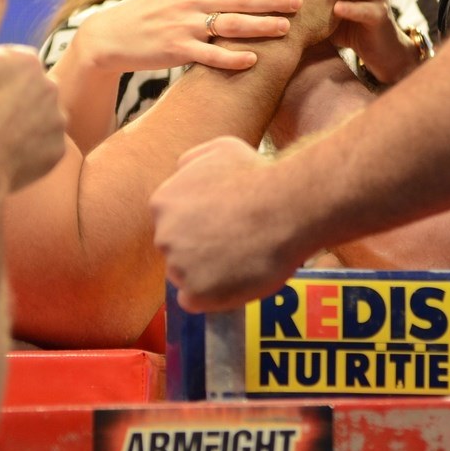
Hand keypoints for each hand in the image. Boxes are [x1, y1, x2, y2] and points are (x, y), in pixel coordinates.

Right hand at [0, 0, 65, 195]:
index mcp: (28, 60)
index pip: (11, 64)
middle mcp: (51, 87)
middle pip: (27, 89)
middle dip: (9, 99)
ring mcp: (57, 121)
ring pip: (37, 117)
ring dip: (20, 124)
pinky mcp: (58, 152)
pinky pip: (42, 146)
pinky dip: (27, 150)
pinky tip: (5, 154)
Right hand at [74, 0, 296, 73]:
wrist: (112, 36)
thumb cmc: (150, 11)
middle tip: (299, 0)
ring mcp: (183, 25)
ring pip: (230, 26)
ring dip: (261, 26)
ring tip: (286, 28)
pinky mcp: (177, 50)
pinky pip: (211, 56)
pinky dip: (233, 58)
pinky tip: (254, 60)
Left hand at [151, 137, 313, 311]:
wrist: (286, 207)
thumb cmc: (258, 174)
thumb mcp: (220, 148)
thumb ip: (191, 161)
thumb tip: (180, 173)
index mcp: (162, 203)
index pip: (170, 223)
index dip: (198, 226)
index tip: (222, 226)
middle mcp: (163, 235)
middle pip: (175, 251)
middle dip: (199, 250)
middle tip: (233, 244)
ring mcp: (178, 267)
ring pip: (185, 277)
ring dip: (207, 273)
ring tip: (240, 260)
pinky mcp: (197, 293)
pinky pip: (195, 302)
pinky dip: (213, 296)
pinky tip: (235, 280)